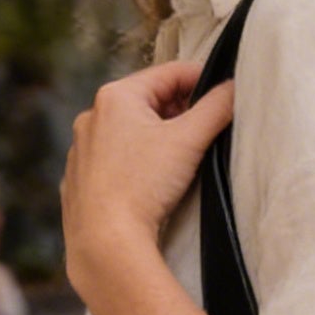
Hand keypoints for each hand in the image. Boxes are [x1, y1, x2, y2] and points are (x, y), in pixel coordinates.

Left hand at [62, 61, 233, 306]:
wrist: (105, 240)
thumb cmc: (143, 185)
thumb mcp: (190, 140)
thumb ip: (217, 107)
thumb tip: (234, 88)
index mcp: (116, 96)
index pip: (169, 73)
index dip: (202, 79)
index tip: (224, 94)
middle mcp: (92, 116)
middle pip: (149, 102)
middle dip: (180, 113)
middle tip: (207, 131)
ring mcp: (82, 149)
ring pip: (131, 131)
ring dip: (158, 138)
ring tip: (182, 160)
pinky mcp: (80, 179)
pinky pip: (115, 159)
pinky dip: (137, 162)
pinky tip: (151, 182)